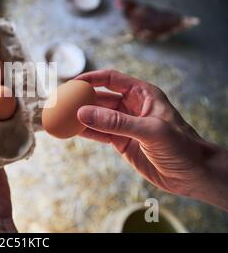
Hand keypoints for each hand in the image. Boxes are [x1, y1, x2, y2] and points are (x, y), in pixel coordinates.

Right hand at [75, 69, 227, 210]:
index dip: (91, 79)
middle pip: (100, 98)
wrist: (193, 175)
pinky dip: (84, 132)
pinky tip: (71, 130)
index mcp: (143, 94)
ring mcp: (125, 125)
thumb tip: (82, 112)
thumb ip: (116, 122)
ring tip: (60, 116)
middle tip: (60, 102)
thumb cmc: (181, 147)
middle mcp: (132, 106)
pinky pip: (99, 134)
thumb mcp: (150, 131)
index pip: (111, 79)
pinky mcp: (121, 142)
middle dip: (80, 99)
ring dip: (79, 116)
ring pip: (96, 116)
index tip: (71, 84)